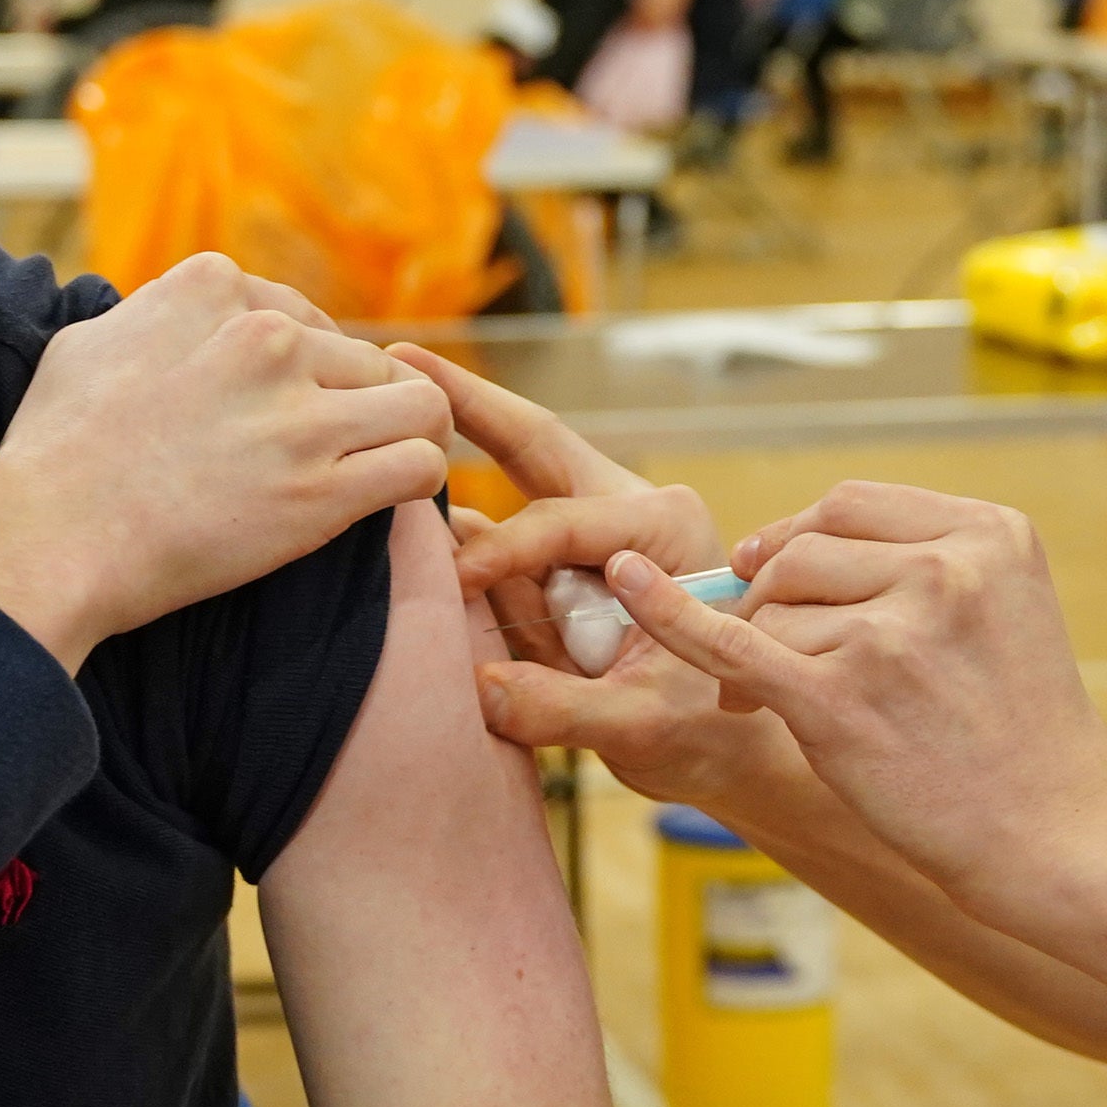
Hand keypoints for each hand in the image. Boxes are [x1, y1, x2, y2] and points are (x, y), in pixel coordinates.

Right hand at [0, 253, 450, 665]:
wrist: (50, 539)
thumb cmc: (53, 450)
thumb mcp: (90, 341)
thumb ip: (152, 315)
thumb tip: (169, 315)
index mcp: (214, 290)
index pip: (302, 314)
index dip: (303, 366)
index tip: (282, 407)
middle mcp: (266, 337)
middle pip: (361, 358)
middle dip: (352, 403)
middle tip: (329, 449)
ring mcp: (299, 412)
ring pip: (419, 402)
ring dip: (408, 433)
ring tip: (387, 464)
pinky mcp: (324, 487)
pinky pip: (421, 463)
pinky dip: (419, 479)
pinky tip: (394, 497)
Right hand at [388, 341, 772, 806]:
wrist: (729, 750)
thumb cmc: (708, 728)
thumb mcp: (645, 725)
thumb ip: (565, 707)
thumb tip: (480, 689)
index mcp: (666, 526)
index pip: (562, 522)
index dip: (501, 552)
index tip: (453, 583)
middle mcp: (627, 512)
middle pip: (535, 443)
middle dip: (467, 402)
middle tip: (400, 355)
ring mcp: (591, 534)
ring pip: (507, 487)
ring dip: (447, 464)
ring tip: (377, 417)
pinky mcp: (562, 568)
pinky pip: (497, 544)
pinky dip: (451, 537)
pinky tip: (396, 511)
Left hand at [598, 484, 1106, 910]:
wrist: (1055, 835)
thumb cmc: (1021, 735)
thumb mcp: (1003, 608)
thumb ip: (917, 561)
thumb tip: (778, 548)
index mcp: (990, 533)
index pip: (851, 506)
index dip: (801, 541)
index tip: (781, 577)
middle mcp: (945, 570)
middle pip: (803, 550)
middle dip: (774, 597)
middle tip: (783, 659)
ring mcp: (891, 633)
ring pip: (772, 605)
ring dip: (763, 652)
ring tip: (793, 709)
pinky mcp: (840, 699)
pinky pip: (731, 644)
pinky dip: (670, 614)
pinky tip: (628, 585)